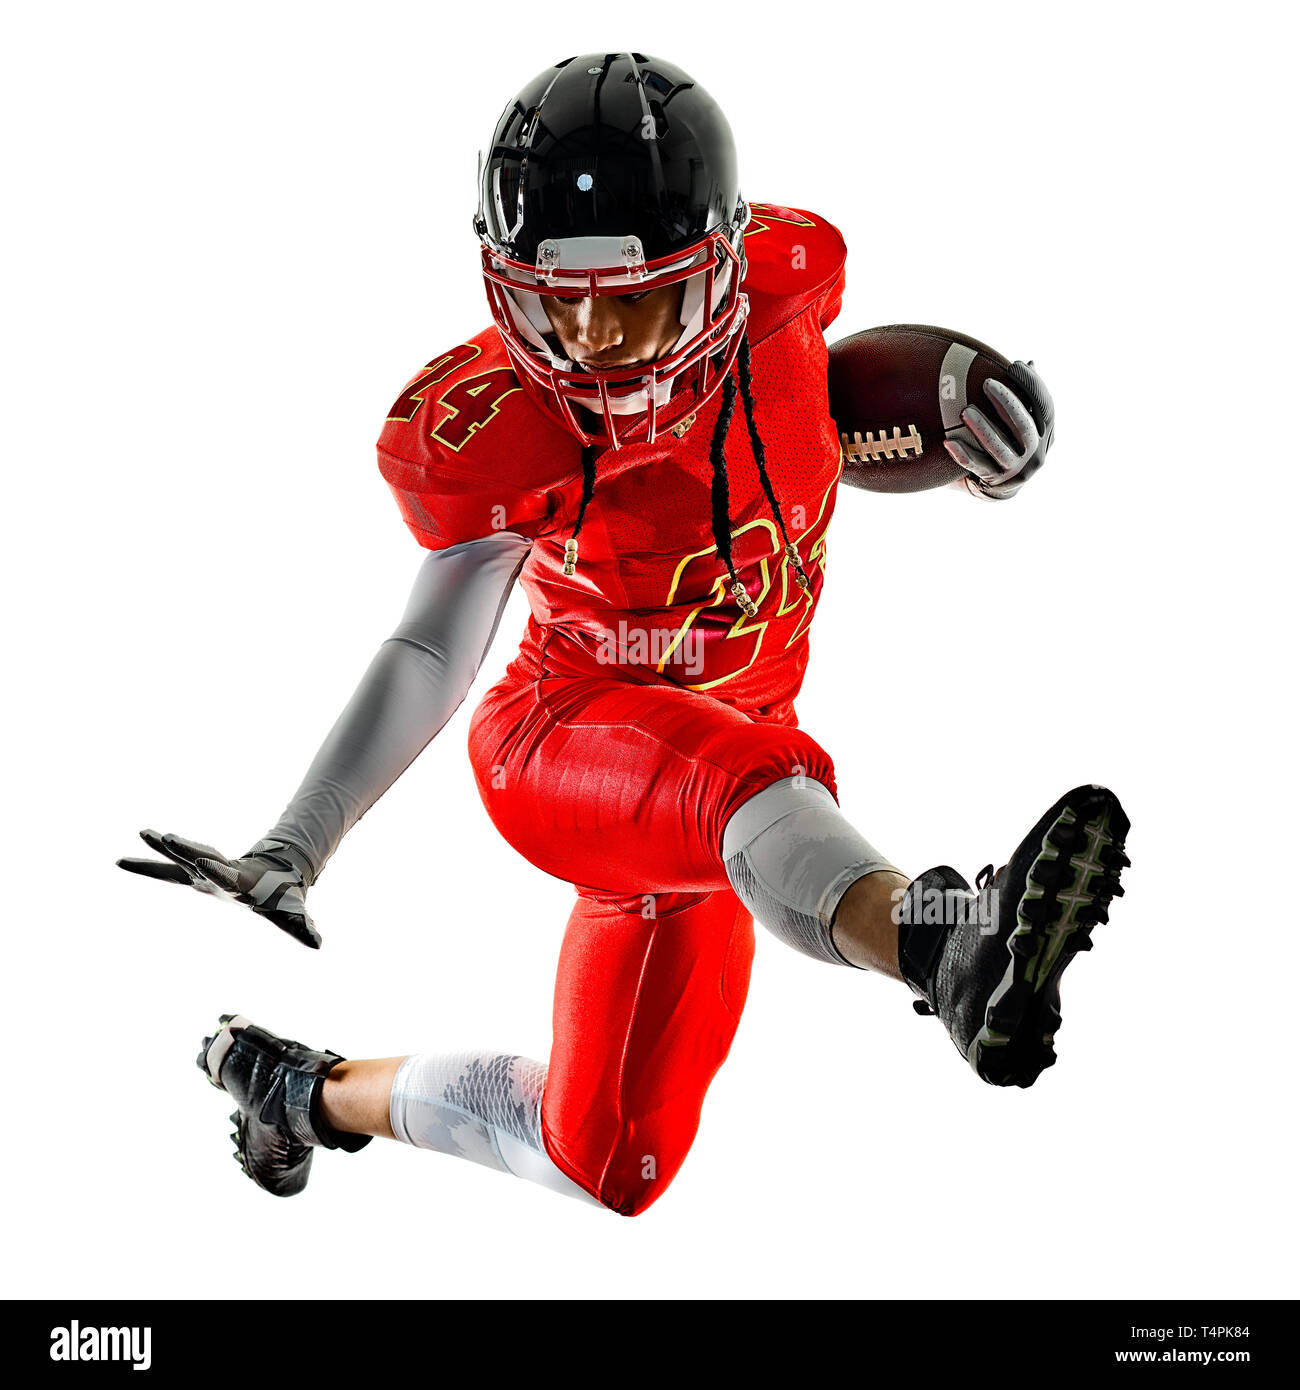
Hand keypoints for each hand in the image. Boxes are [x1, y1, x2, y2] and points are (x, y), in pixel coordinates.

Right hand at [117, 831, 320, 947]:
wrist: (273, 876)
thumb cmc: (281, 897)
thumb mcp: (291, 913)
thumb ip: (304, 927)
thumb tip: (319, 943)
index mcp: (241, 881)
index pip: (227, 875)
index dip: (217, 870)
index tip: (204, 862)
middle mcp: (220, 871)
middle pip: (199, 857)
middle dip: (184, 848)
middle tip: (166, 835)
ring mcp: (205, 870)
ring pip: (180, 858)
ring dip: (161, 847)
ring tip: (142, 832)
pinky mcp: (194, 875)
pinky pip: (166, 870)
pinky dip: (146, 866)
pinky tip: (122, 861)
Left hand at [944, 360, 1054, 499]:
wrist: (998, 485)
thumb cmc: (1008, 441)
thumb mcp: (1020, 421)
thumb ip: (1024, 396)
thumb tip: (1030, 363)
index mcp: (1045, 435)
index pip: (1046, 407)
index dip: (1033, 385)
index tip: (1014, 364)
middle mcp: (1035, 455)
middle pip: (1023, 426)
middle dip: (1006, 403)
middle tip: (987, 383)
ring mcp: (1015, 470)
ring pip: (999, 448)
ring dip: (982, 428)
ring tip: (964, 411)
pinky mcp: (994, 482)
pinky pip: (977, 467)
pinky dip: (963, 455)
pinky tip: (948, 442)